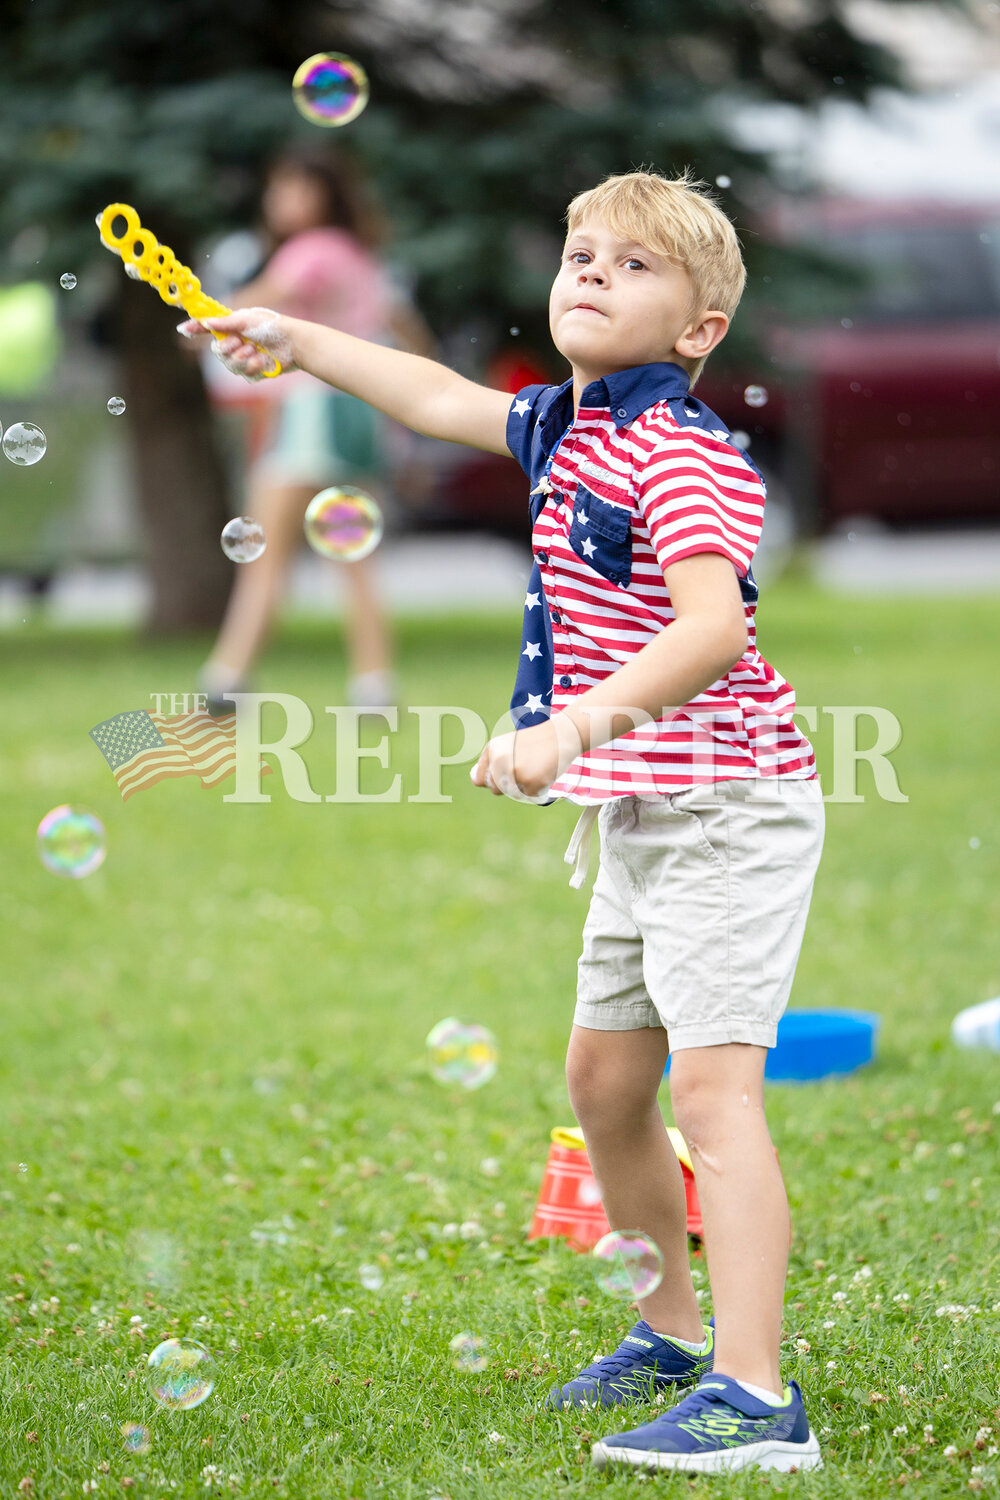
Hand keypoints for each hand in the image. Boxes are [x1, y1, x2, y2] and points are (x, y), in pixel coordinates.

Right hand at [176, 307, 297, 379]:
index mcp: (232, 326)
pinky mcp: (255, 371)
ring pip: (230, 366)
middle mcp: (236, 342)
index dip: (196, 329)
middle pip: (218, 352)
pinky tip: (262, 361)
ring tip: (255, 350)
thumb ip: (226, 322)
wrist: (294, 344)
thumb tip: (206, 322)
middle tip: (239, 342)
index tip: (183, 329)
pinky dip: (253, 367)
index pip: (209, 328)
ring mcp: (245, 358)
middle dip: (227, 349)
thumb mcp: (247, 320)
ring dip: (242, 358)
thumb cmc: (273, 326)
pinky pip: (245, 375)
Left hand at [470, 717, 582, 802]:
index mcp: (492, 750)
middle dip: (509, 785)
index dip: (491, 781)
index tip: (504, 775)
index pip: (479, 779)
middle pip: (495, 789)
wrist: (561, 735)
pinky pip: (530, 796)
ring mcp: (515, 772)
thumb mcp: (508, 745)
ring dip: (524, 787)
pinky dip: (538, 789)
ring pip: (513, 794)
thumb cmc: (535, 742)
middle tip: (525, 770)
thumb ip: (491, 761)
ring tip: (535, 768)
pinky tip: (544, 772)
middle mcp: (500, 761)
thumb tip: (475, 779)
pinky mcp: (531, 782)